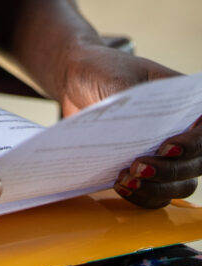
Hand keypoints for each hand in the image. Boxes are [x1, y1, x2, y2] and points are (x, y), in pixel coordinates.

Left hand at [60, 43, 201, 208]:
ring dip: (158, 187)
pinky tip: (123, 186)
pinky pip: (157, 194)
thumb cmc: (102, 70)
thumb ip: (130, 100)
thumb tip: (137, 130)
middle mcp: (182, 130)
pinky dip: (143, 195)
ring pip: (181, 183)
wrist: (76, 79)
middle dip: (169, 169)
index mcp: (183, 101)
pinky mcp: (148, 170)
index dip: (192, 143)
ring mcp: (167, 153)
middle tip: (138, 166)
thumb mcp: (115, 77)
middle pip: (196, 162)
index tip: (166, 147)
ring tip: (127, 179)